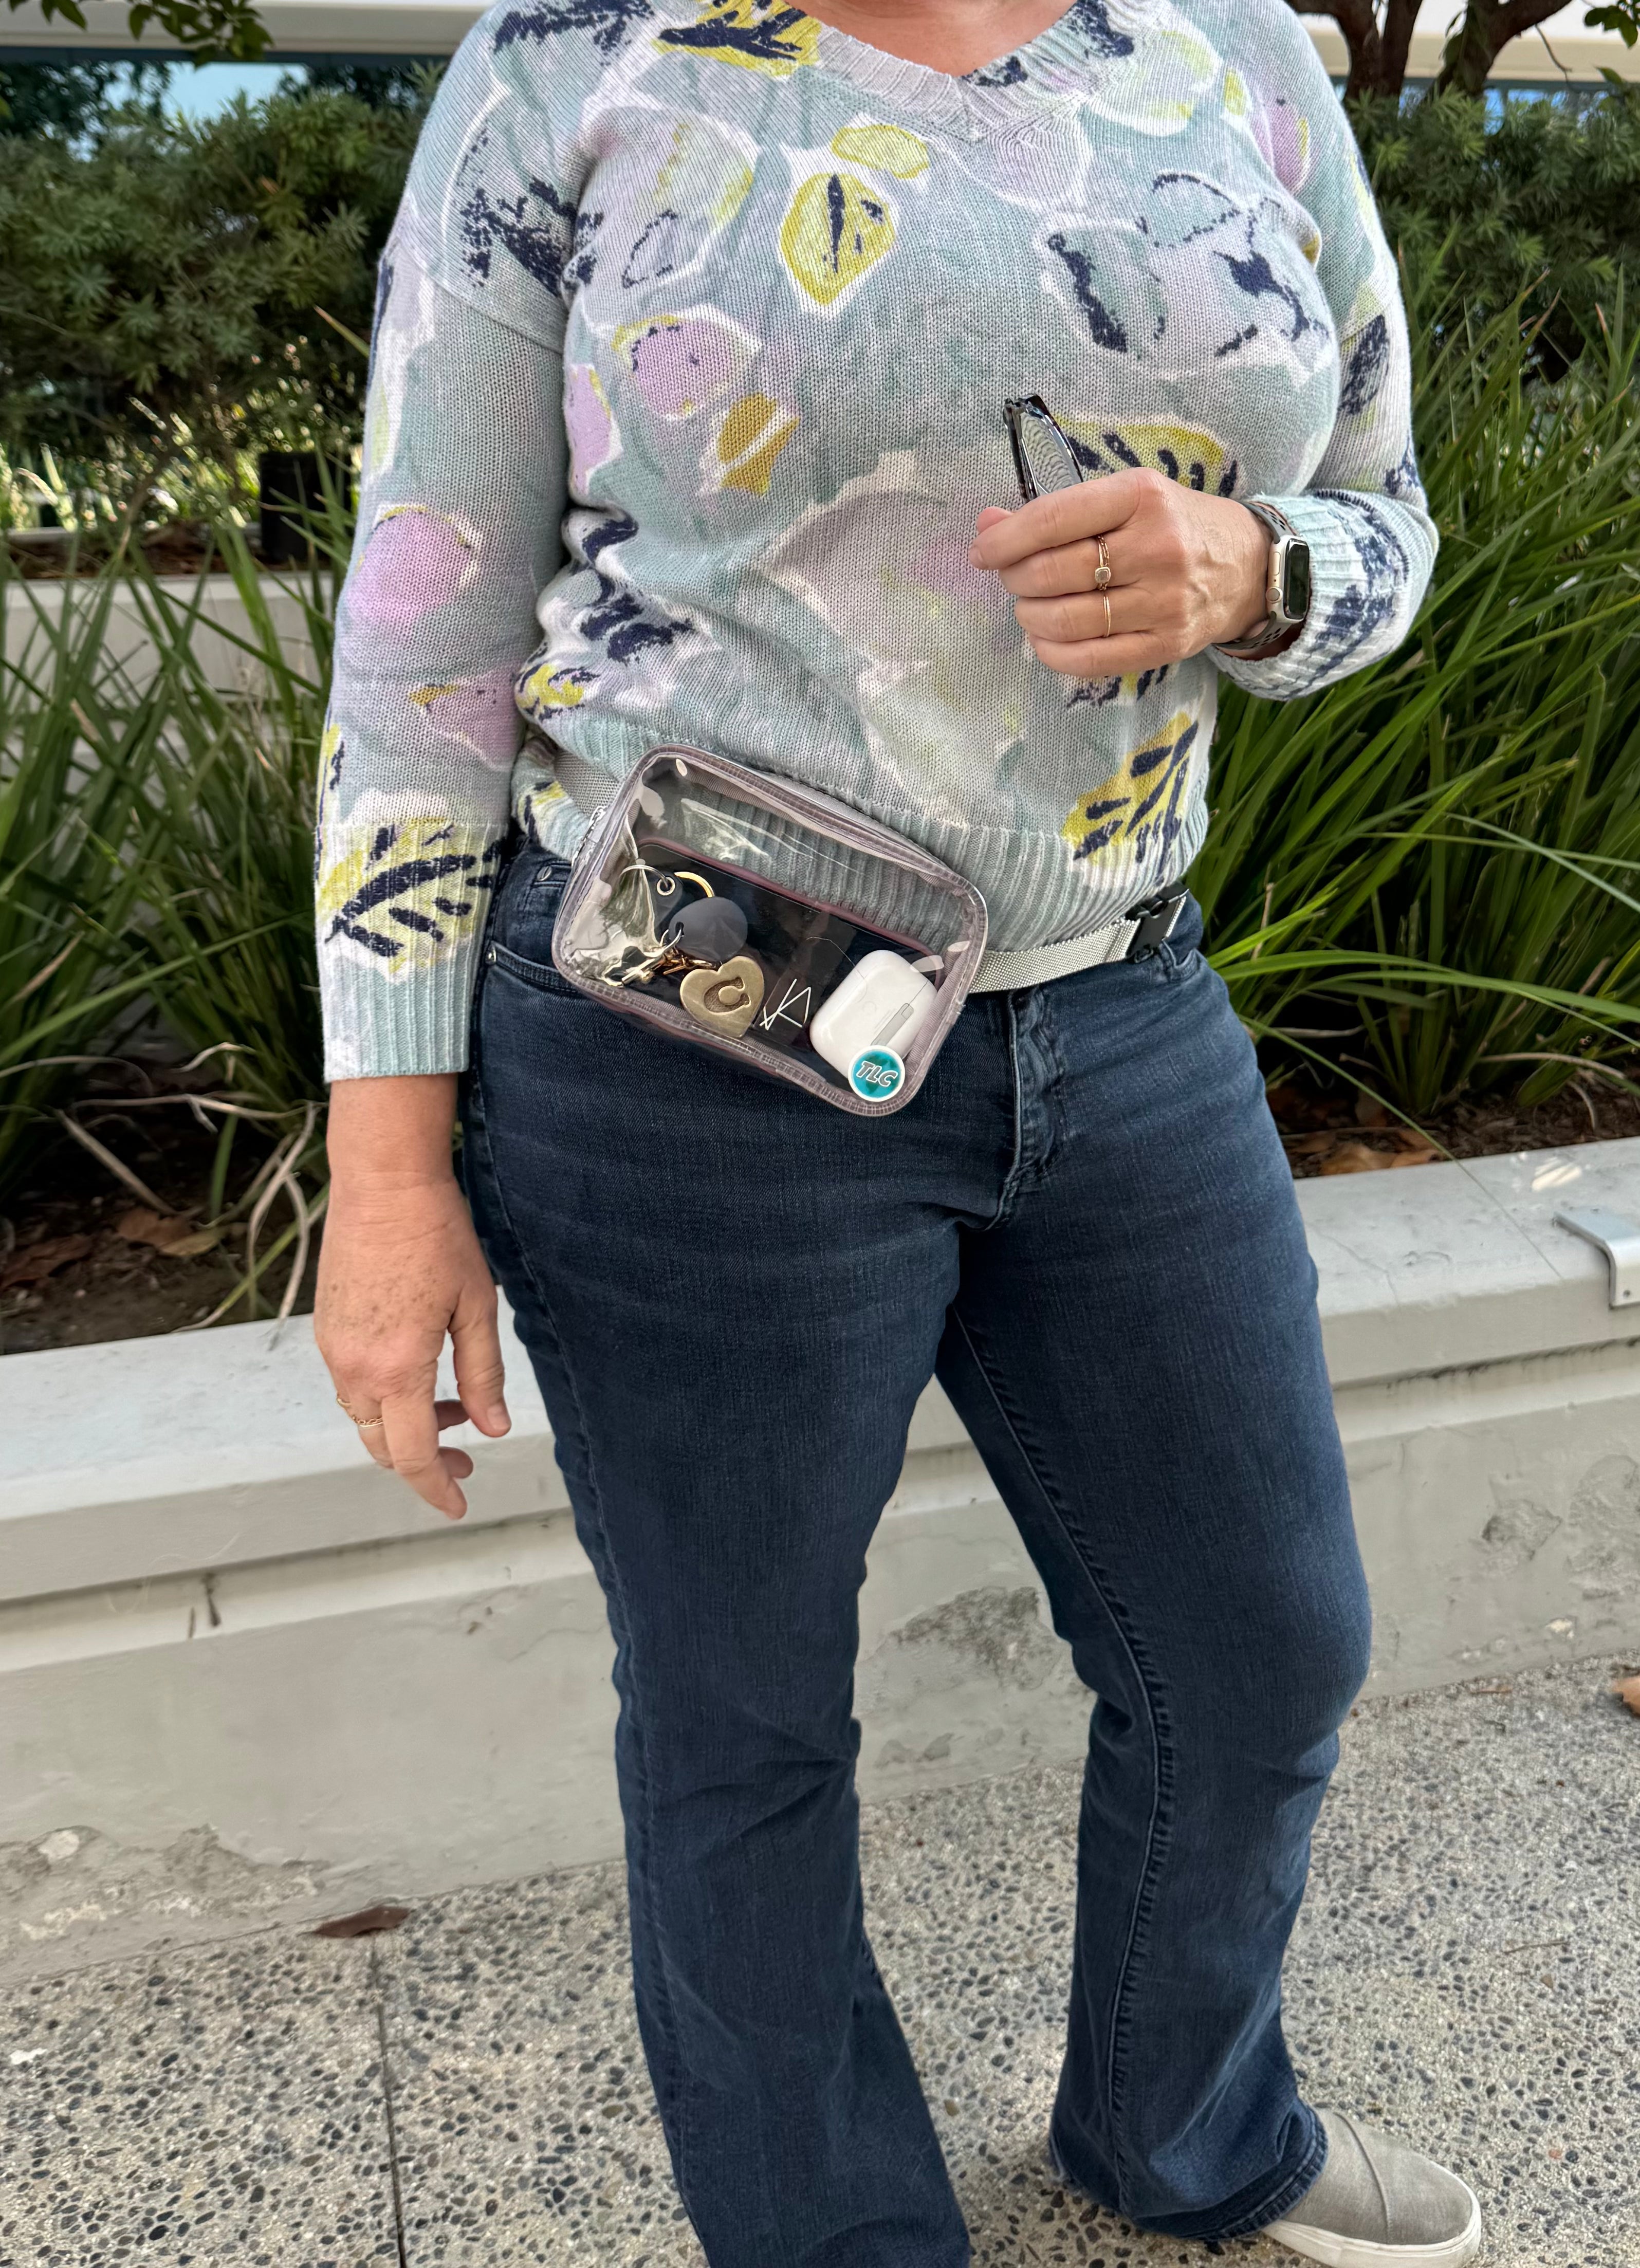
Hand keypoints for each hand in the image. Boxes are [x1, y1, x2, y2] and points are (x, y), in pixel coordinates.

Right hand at [315, 1074, 509, 1521]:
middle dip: (423, 1462)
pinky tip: (419, 1374)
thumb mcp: (476, 1308)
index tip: (459, 1505)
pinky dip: (385, 1397)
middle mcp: (354, 1367)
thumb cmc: (437, 1237)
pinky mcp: (327, 1329)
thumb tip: (494, 1430)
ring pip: (364, 1417)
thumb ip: (483, 1375)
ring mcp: (333, 1348)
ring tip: (454, 1407)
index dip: (437, 1486)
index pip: (413, 1454)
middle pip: (382, 1445)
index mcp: (396, 1368)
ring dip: (405, 1427)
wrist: (383, 1183)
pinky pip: (352, 1385)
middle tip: (466, 1456)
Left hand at [969, 466, 1272, 679]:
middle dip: (1016, 578)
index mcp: (1141, 496)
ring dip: (1030, 615)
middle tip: (1013, 578)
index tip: (981, 553)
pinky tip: (1045, 638)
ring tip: (1030, 606)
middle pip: (1053, 572)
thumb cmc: (1174, 525)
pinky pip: (1089, 659)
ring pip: (1066, 619)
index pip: (1053, 520)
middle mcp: (1156, 547)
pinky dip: (1052, 652)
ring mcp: (1164, 602)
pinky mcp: (1166, 645)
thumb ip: (1057, 512)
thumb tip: (987, 525)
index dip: (1005, 541)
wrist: (1247, 566)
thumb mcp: (1125, 499)